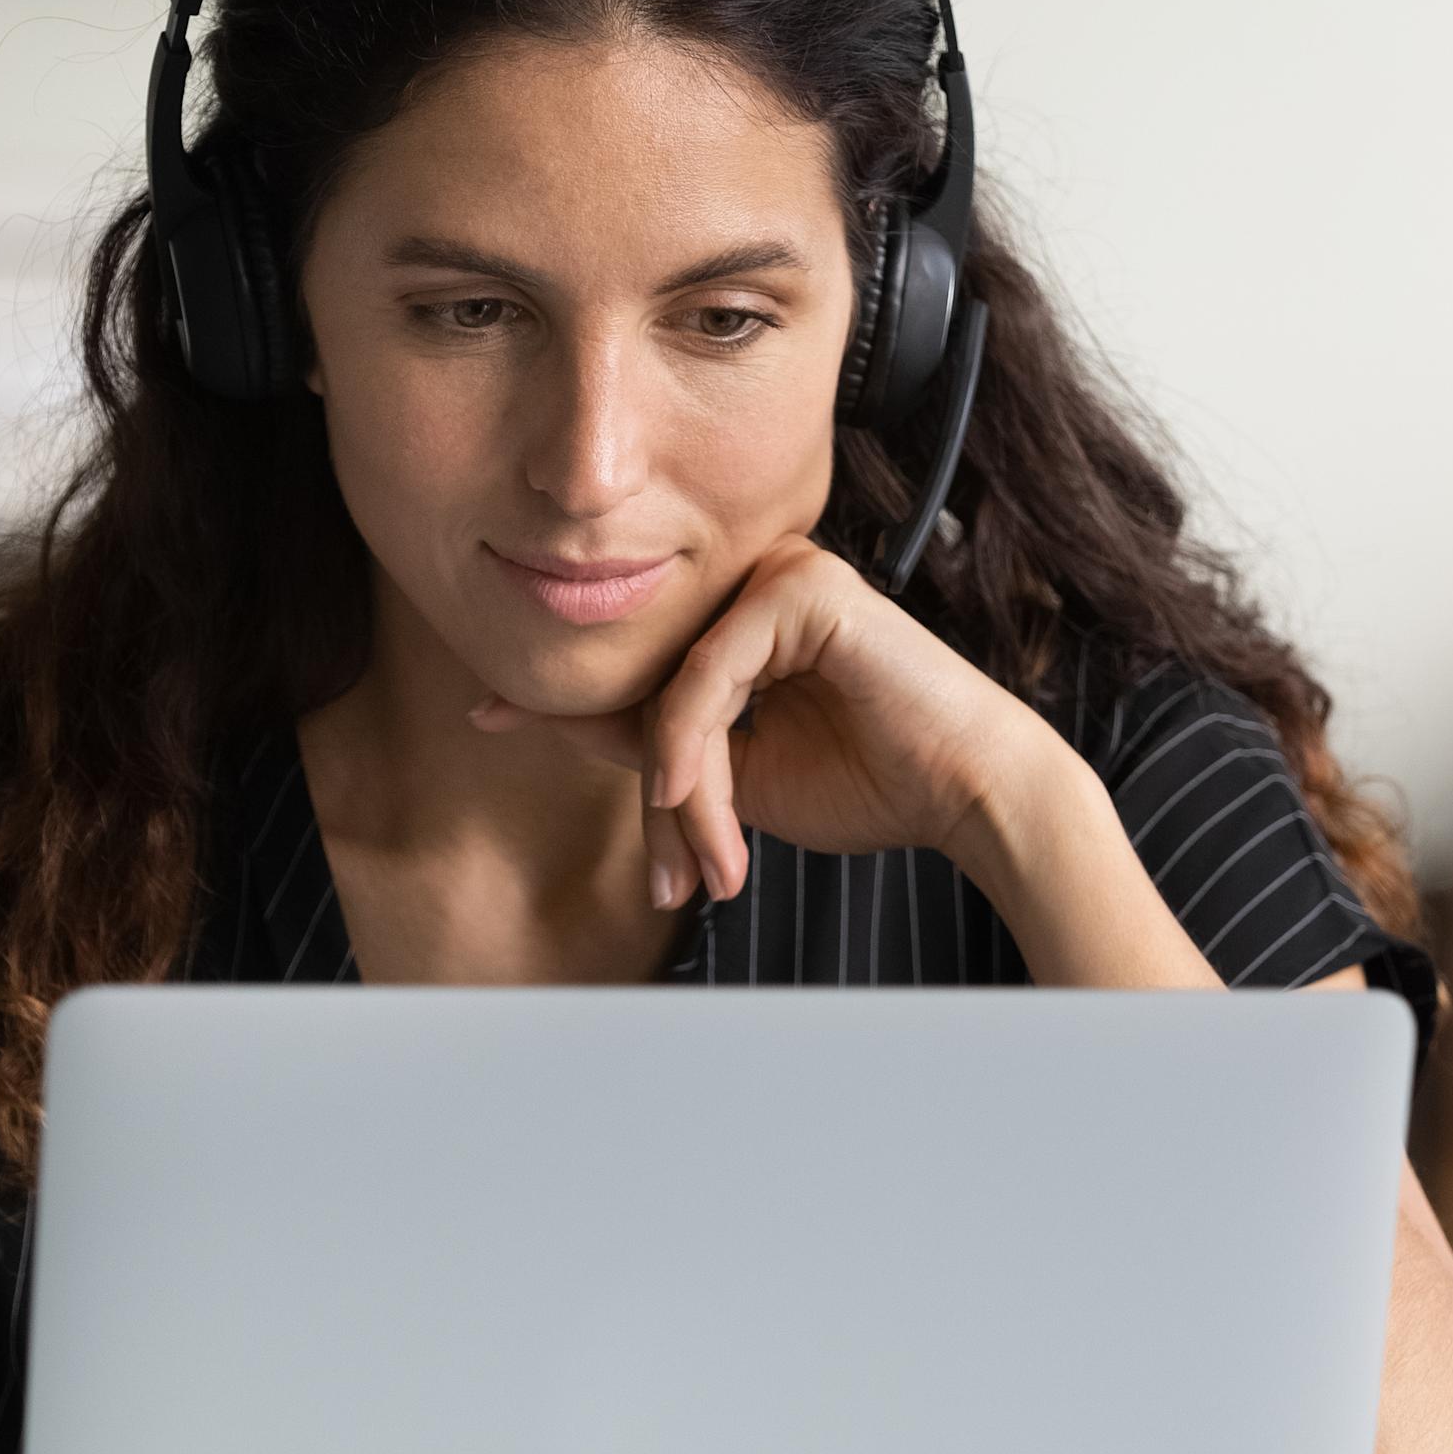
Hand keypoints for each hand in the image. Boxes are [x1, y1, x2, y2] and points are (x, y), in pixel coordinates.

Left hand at [469, 533, 1054, 904]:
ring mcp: (781, 575)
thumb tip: (558, 720)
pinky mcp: (804, 587)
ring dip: (684, 789)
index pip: (640, 663)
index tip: (485, 714)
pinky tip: (694, 796)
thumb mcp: (736, 776)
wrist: (967, 794)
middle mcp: (756, 584)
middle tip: (671, 878)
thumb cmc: (871, 785)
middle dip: (657, 796)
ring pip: (675, 687)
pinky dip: (693, 742)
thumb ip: (658, 743)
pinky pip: (709, 672)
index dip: (560, 698)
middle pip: (653, 683)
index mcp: (743, 620)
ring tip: (712, 860)